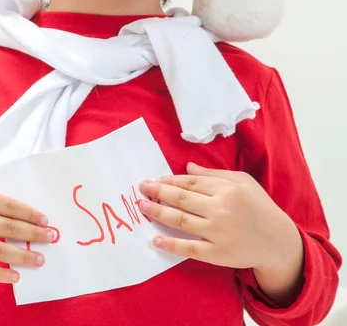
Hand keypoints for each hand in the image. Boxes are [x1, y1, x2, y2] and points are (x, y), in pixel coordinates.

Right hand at [0, 185, 53, 283]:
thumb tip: (22, 213)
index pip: (11, 206)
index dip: (31, 214)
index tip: (45, 220)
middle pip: (10, 229)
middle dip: (34, 234)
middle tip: (51, 238)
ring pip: (1, 251)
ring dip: (24, 256)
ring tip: (39, 259)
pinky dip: (1, 275)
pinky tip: (16, 275)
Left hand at [138, 162, 302, 274]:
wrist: (279, 242)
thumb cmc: (259, 207)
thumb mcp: (242, 182)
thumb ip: (213, 174)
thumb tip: (186, 166)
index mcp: (227, 189)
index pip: (189, 183)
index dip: (168, 180)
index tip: (153, 180)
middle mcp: (221, 210)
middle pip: (181, 199)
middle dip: (158, 192)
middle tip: (141, 189)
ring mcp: (219, 233)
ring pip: (181, 221)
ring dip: (158, 213)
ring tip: (142, 207)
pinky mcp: (218, 254)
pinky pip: (189, 249)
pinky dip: (170, 244)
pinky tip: (155, 239)